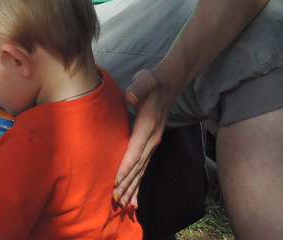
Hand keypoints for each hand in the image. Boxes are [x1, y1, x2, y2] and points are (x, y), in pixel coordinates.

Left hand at [114, 68, 172, 206]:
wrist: (168, 85)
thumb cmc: (151, 83)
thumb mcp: (145, 81)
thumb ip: (138, 89)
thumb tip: (130, 98)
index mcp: (148, 127)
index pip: (135, 150)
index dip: (125, 165)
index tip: (116, 179)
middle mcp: (153, 139)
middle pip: (138, 165)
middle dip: (127, 183)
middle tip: (115, 199)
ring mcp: (153, 143)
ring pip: (142, 169)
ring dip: (132, 186)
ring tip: (123, 203)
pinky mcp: (151, 144)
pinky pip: (144, 166)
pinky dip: (138, 181)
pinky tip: (133, 194)